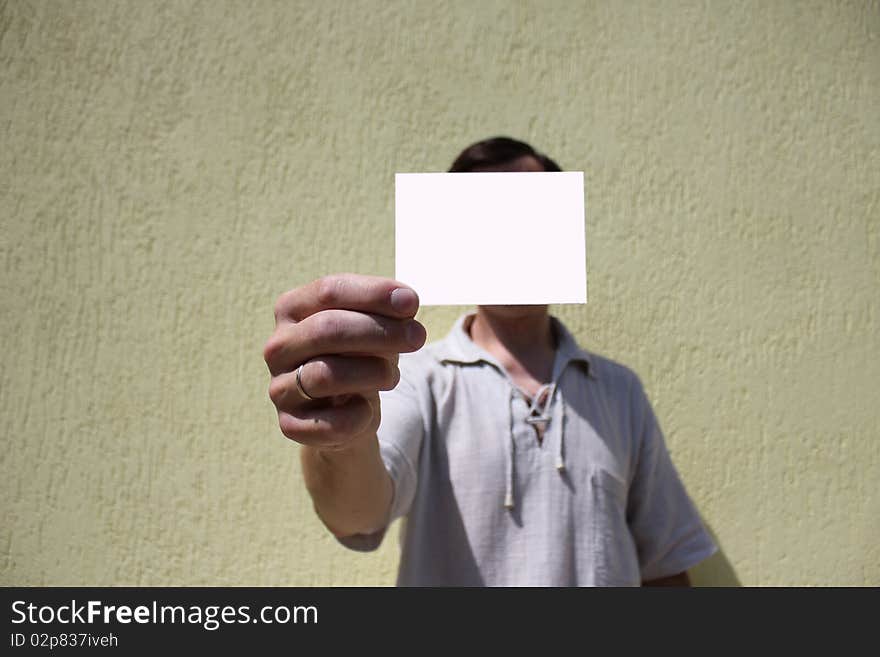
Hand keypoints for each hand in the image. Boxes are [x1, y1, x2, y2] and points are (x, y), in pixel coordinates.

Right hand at [264, 274, 425, 450]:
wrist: (347, 410)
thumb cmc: (361, 355)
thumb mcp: (375, 326)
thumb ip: (387, 311)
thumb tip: (406, 303)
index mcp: (291, 309)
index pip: (329, 291)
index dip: (373, 294)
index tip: (412, 302)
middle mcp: (278, 346)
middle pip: (327, 329)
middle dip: (380, 331)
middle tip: (418, 337)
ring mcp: (279, 387)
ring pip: (325, 375)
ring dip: (373, 373)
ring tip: (392, 375)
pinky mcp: (290, 425)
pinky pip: (329, 423)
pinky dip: (357, 416)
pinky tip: (366, 410)